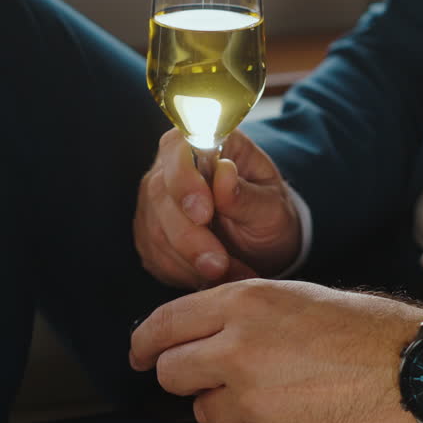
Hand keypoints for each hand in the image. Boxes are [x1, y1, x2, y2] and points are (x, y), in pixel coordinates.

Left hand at [129, 279, 422, 422]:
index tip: (139, 352)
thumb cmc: (363, 331)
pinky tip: (292, 411)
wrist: (411, 374)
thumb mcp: (294, 298)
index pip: (165, 322)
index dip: (144, 341)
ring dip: (225, 405)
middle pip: (171, 372)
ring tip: (273, 390)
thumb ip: (240, 313)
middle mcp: (238, 348)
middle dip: (183, 375)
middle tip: (204, 374)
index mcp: (244, 303)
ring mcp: (250, 399)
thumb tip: (196, 332)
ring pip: (204, 411)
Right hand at [134, 129, 301, 288]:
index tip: (204, 213)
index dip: (184, 178)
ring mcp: (156, 201)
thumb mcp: (272, 206)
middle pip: (160, 193)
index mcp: (206, 144)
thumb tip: (224, 173)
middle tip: (219, 263)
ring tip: (228, 274)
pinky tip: (212, 278)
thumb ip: (247, 194)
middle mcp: (171, 167)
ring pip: (155, 229)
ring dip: (190, 259)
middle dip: (189, 234)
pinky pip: (156, 256)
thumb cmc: (268, 214)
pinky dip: (185, 273)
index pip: (177, 146)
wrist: (263, 245)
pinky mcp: (150, 234)